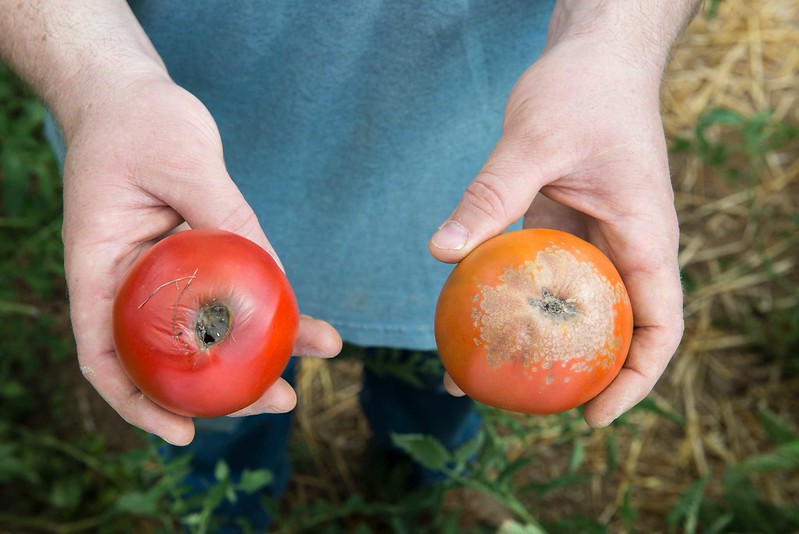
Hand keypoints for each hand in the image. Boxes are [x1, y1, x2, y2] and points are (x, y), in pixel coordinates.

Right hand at [62, 73, 341, 444]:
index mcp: (99, 267)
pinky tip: (302, 316)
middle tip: (282, 400)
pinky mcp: (196, 251)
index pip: (105, 354)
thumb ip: (224, 214)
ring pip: (203, 328)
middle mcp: (128, 279)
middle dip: (220, 391)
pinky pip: (227, 290)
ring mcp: (163, 269)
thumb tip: (276, 275)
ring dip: (254, 352)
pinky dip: (260, 309)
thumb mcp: (182, 158)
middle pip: (164, 356)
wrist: (129, 95)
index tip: (183, 432)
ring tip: (318, 351)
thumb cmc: (138, 120)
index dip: (137, 403)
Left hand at [430, 34, 682, 426]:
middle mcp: (625, 246)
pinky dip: (513, 299)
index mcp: (645, 237)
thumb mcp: (535, 140)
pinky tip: (469, 312)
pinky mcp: (564, 226)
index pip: (660, 325)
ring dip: (537, 341)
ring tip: (479, 373)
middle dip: (579, 374)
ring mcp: (595, 238)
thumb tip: (442, 253)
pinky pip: (542, 275)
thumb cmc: (584, 91)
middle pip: (615, 329)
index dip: (636, 380)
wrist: (593, 57)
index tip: (594, 415)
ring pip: (573, 306)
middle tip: (522, 403)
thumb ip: (492, 196)